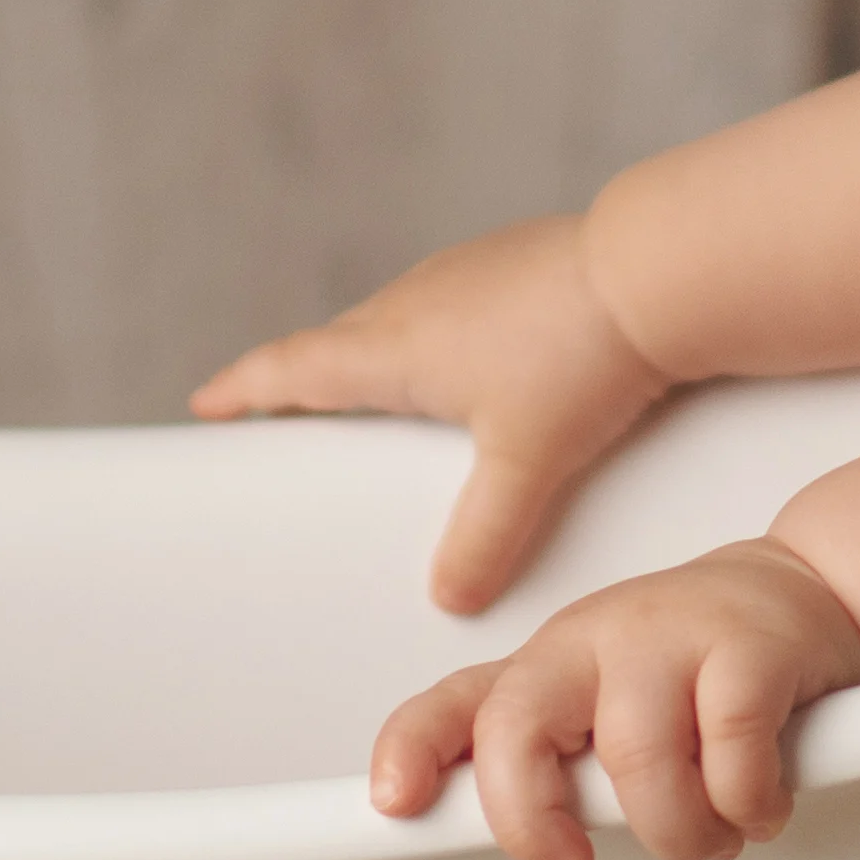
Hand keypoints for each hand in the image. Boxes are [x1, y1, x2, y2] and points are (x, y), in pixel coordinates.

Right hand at [195, 214, 676, 610]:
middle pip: (332, 344)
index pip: (290, 369)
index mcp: (391, 348)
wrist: (655, 272)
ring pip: (389, 319)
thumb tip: (448, 597)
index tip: (204, 403)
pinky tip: (464, 359)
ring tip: (368, 394)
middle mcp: (412, 301)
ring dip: (365, 354)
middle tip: (277, 411)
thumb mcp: (527, 464)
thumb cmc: (581, 359)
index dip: (243, 389)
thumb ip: (484, 537)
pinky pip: (439, 304)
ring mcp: (458, 274)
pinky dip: (425, 336)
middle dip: (299, 379)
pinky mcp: (504, 262)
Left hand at [366, 542, 859, 859]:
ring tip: (710, 835)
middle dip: (533, 821)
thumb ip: (562, 766)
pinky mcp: (749, 646)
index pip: (456, 703)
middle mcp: (595, 640)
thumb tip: (530, 845)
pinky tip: (759, 803)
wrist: (812, 589)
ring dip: (678, 832)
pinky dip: (749, 805)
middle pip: (517, 728)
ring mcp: (669, 634)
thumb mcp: (610, 705)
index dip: (413, 751)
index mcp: (551, 664)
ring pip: (636, 761)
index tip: (397, 803)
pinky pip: (732, 754)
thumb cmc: (702, 663)